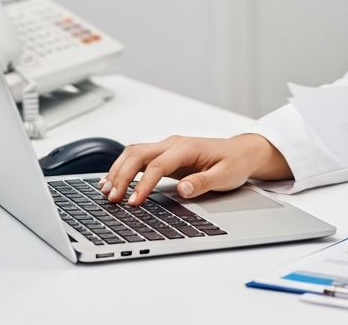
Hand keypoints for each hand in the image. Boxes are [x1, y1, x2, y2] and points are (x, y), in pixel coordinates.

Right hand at [97, 133, 290, 205]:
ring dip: (118, 171)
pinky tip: (113, 181)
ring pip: (133, 153)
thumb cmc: (234, 163)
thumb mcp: (226, 176)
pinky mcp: (164, 154)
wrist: (241, 152)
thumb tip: (183, 189)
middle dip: (121, 176)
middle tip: (112, 198)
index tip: (133, 202)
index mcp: (186, 148)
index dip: (143, 185)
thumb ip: (203, 182)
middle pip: (137, 154)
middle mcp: (172, 144)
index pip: (157, 166)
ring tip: (106, 191)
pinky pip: (138, 157)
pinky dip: (122, 168)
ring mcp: (166, 147)